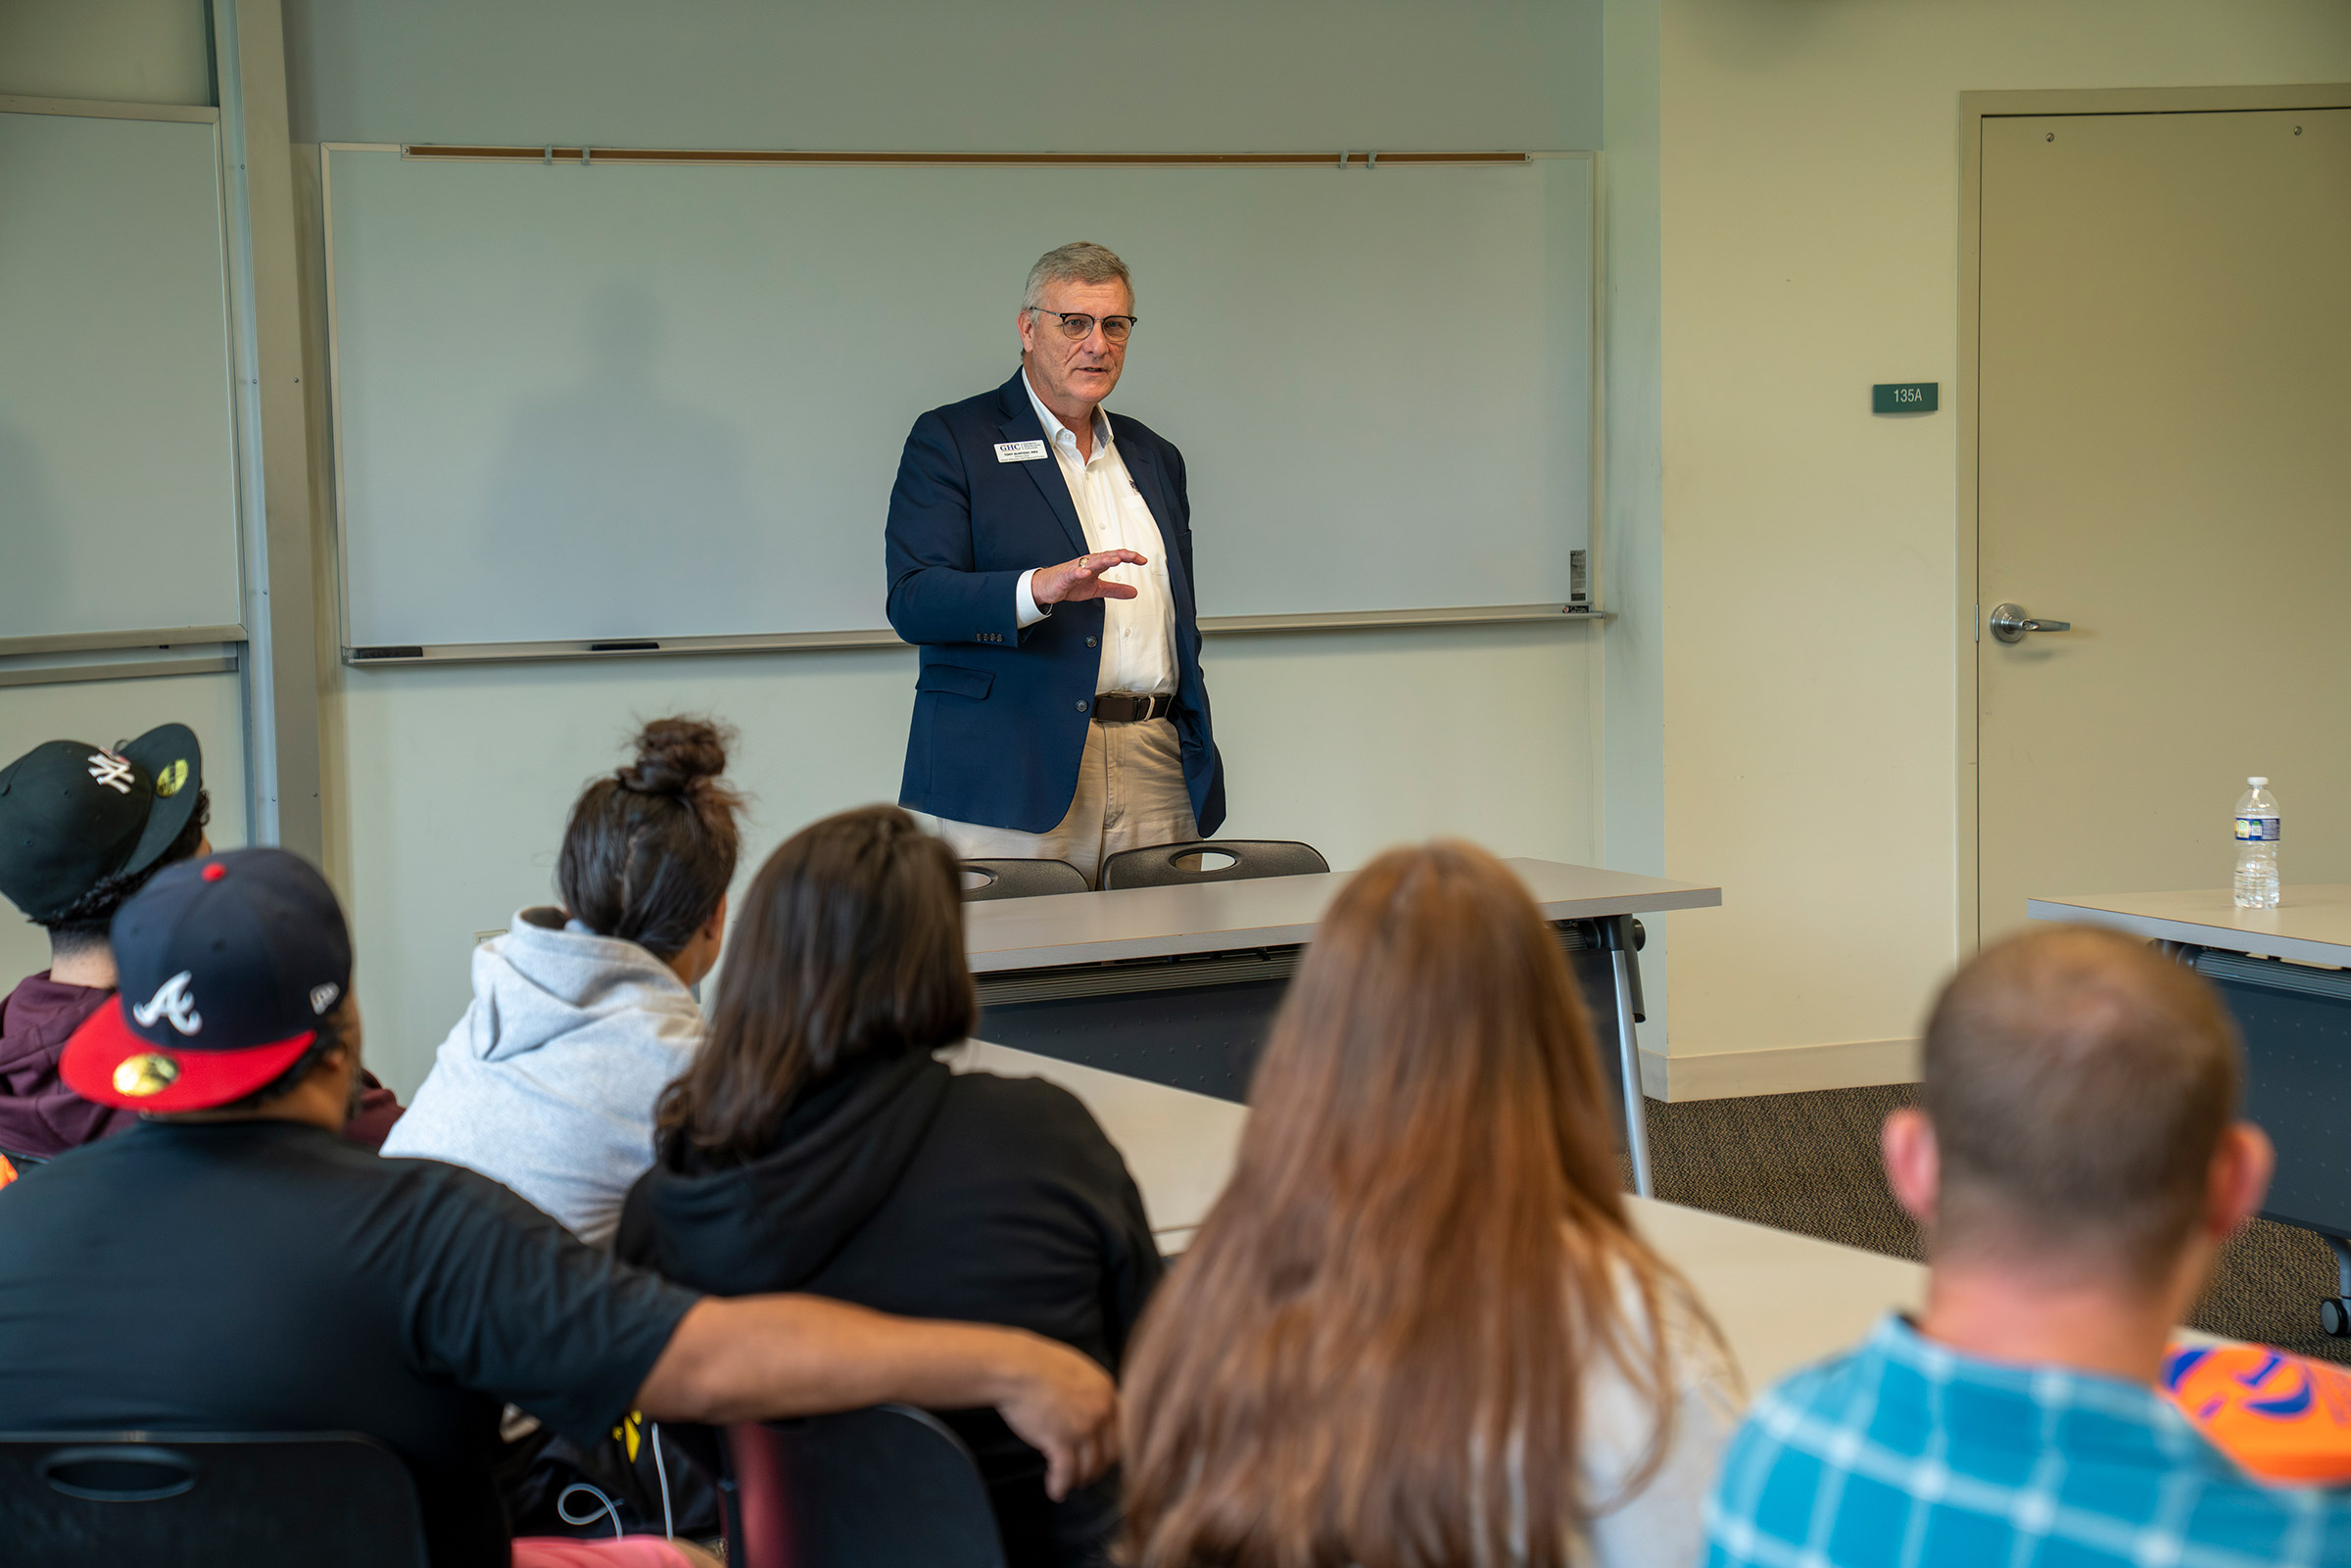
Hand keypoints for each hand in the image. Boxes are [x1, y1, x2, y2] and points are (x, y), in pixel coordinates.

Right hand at [995, 1334, 1119, 1499]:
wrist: (1014, 1366)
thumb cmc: (1035, 1364)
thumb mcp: (1074, 1369)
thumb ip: (1088, 1391)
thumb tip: (1090, 1410)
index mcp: (1106, 1391)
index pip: (1120, 1429)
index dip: (1108, 1448)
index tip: (1098, 1458)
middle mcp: (1101, 1410)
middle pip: (1109, 1453)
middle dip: (1096, 1468)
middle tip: (1084, 1475)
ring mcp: (1083, 1426)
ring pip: (1089, 1467)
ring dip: (1078, 1479)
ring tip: (1067, 1482)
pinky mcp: (1061, 1440)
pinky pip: (1066, 1473)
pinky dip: (1060, 1485)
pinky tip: (1054, 1491)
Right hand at [1033, 549, 1147, 606]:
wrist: (1048, 587)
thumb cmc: (1070, 584)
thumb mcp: (1097, 589)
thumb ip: (1115, 590)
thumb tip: (1133, 592)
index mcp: (1097, 564)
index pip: (1116, 557)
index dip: (1130, 557)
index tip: (1143, 560)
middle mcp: (1088, 563)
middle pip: (1106, 556)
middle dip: (1120, 555)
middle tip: (1133, 556)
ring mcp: (1077, 568)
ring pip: (1092, 562)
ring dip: (1104, 560)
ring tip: (1116, 560)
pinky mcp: (1065, 576)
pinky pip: (1073, 573)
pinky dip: (1080, 572)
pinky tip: (1086, 572)